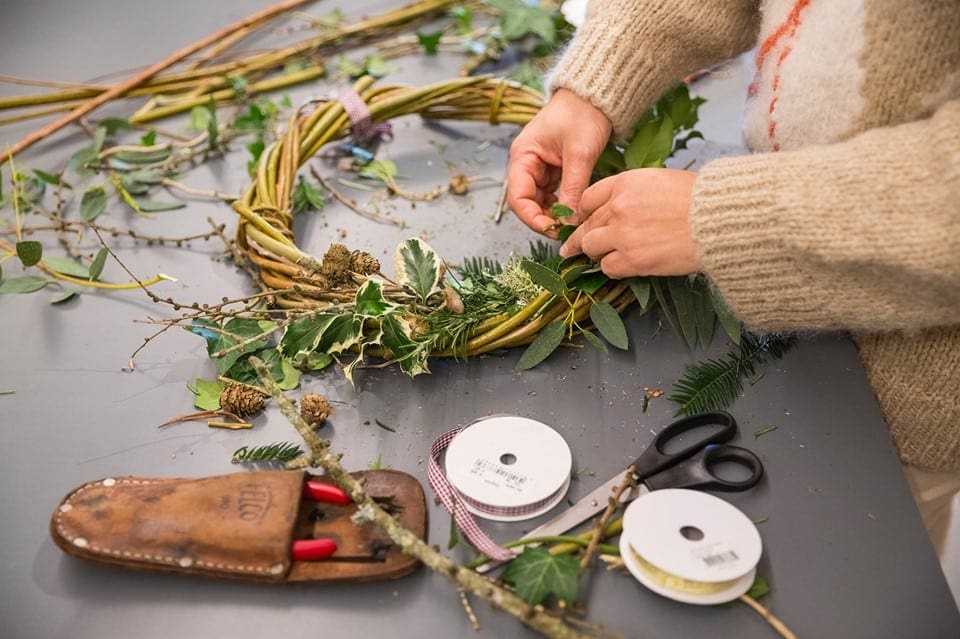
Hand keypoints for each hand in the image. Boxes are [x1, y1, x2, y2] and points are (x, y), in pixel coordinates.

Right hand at [507, 89, 611, 235]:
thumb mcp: (579, 153)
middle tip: (566, 232)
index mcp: (523, 156)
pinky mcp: (555, 170)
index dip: (532, 218)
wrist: (597, 95)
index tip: (553, 230)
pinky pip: (554, 195)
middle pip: (527, 203)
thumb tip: (570, 221)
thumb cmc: (583, 113)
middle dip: (544, 219)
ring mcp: (540, 168)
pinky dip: (563, 206)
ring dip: (554, 215)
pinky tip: (575, 212)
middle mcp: (527, 164)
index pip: (518, 198)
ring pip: (541, 202)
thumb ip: (573, 189)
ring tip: (573, 224)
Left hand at [558, 168, 701, 277]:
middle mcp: (617, 207)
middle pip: (586, 224)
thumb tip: (619, 207)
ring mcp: (621, 234)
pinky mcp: (631, 259)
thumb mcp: (661, 180)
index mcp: (624, 183)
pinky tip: (622, 266)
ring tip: (597, 257)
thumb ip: (633, 193)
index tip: (582, 221)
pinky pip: (607, 267)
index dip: (584, 213)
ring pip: (590, 246)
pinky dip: (612, 267)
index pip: (588, 199)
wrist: (718, 221)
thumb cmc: (699, 199)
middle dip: (579, 237)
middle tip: (570, 247)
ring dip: (595, 253)